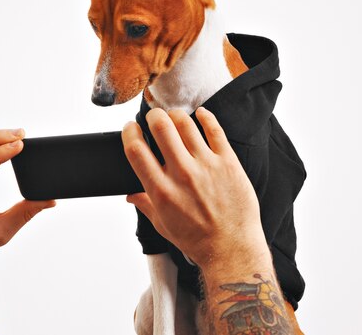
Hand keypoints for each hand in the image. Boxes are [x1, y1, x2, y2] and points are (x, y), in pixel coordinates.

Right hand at [122, 107, 267, 268]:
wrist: (232, 247)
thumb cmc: (198, 239)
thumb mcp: (163, 225)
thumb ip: (145, 205)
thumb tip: (130, 194)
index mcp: (161, 190)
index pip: (136, 150)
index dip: (129, 133)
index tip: (131, 129)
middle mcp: (182, 174)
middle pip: (161, 127)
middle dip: (153, 116)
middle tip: (154, 118)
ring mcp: (206, 166)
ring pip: (186, 124)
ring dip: (176, 115)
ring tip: (174, 118)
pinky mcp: (228, 162)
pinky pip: (215, 130)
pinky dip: (205, 117)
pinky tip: (200, 115)